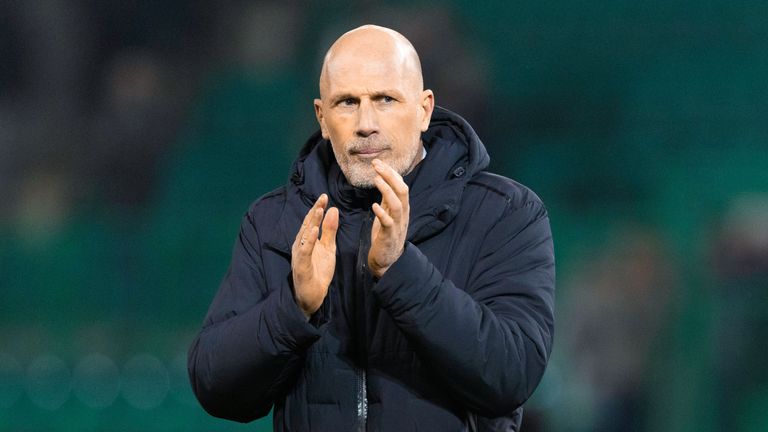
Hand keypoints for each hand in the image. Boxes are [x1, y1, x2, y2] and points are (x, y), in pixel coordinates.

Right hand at [291, 194, 338, 318]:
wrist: (312, 297)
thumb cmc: (319, 272)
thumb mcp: (329, 249)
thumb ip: (330, 231)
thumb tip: (333, 210)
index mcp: (307, 240)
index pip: (312, 221)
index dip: (318, 209)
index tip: (325, 197)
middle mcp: (300, 245)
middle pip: (307, 225)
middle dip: (315, 211)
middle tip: (323, 197)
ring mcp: (299, 255)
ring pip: (304, 236)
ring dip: (311, 222)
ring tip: (319, 210)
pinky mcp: (301, 266)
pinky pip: (304, 251)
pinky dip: (308, 241)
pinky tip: (314, 231)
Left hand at [368, 159, 409, 277]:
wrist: (387, 260)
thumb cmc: (386, 236)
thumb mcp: (387, 214)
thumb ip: (387, 199)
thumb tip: (384, 180)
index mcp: (402, 208)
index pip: (400, 185)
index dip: (390, 172)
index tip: (378, 162)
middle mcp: (403, 214)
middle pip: (402, 190)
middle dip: (390, 176)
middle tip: (376, 165)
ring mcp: (398, 225)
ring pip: (397, 204)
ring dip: (386, 190)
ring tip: (376, 179)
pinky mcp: (390, 236)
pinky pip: (388, 223)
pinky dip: (382, 213)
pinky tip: (374, 206)